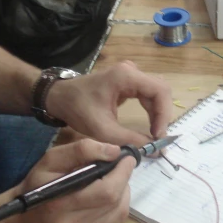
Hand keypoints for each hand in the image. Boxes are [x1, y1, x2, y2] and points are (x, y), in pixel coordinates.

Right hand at [11, 139, 133, 222]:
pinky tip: (107, 197)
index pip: (105, 190)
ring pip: (119, 213)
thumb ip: (80, 150)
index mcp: (59, 203)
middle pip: (115, 202)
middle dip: (124, 180)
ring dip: (123, 192)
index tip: (126, 158)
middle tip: (123, 166)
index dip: (121, 173)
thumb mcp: (50, 160)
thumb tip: (113, 151)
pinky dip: (117, 206)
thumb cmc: (35, 187)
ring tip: (114, 180)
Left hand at [46, 61, 172, 146]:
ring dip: (158, 113)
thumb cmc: (78, 109)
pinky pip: (147, 94)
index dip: (163, 114)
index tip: (158, 135)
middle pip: (160, 90)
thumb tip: (154, 151)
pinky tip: (149, 125)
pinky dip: (151, 110)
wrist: (59, 97)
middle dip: (162, 114)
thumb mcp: (103, 129)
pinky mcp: (127, 81)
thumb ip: (129, 140)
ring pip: (156, 92)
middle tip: (158, 137)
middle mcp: (131, 71)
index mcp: (126, 76)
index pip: (159, 91)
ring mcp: (130, 74)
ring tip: (154, 134)